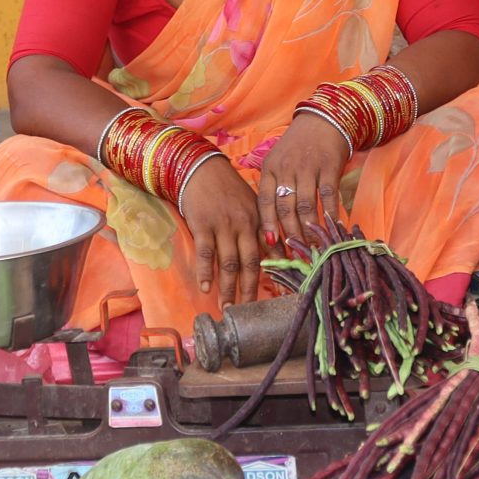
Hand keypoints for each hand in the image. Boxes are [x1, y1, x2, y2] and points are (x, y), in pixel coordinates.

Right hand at [178, 160, 265, 306]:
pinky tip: (206, 287)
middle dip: (250, 289)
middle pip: (250, 262)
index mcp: (258, 219)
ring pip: (229, 262)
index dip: (274, 272)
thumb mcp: (251, 204)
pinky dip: (206, 272)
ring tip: (228, 307)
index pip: (269, 250)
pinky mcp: (203, 225)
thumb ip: (263, 227)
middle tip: (248, 310)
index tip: (277, 294)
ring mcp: (223, 225)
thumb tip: (277, 251)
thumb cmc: (228, 188)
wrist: (202, 168)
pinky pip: (206, 253)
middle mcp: (244, 224)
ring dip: (228, 287)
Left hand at [258, 111, 348, 246]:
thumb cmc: (297, 146)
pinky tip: (332, 228)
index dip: (267, 225)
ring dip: (309, 229)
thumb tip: (270, 223)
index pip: (265, 201)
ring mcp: (308, 168)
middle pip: (285, 208)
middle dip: (290, 233)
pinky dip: (330, 214)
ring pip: (306, 205)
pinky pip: (328, 196)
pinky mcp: (329, 167)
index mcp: (270, 168)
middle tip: (296, 253)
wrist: (323, 120)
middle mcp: (286, 169)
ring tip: (313, 246)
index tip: (271, 245)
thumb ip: (273, 187)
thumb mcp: (278, 161)